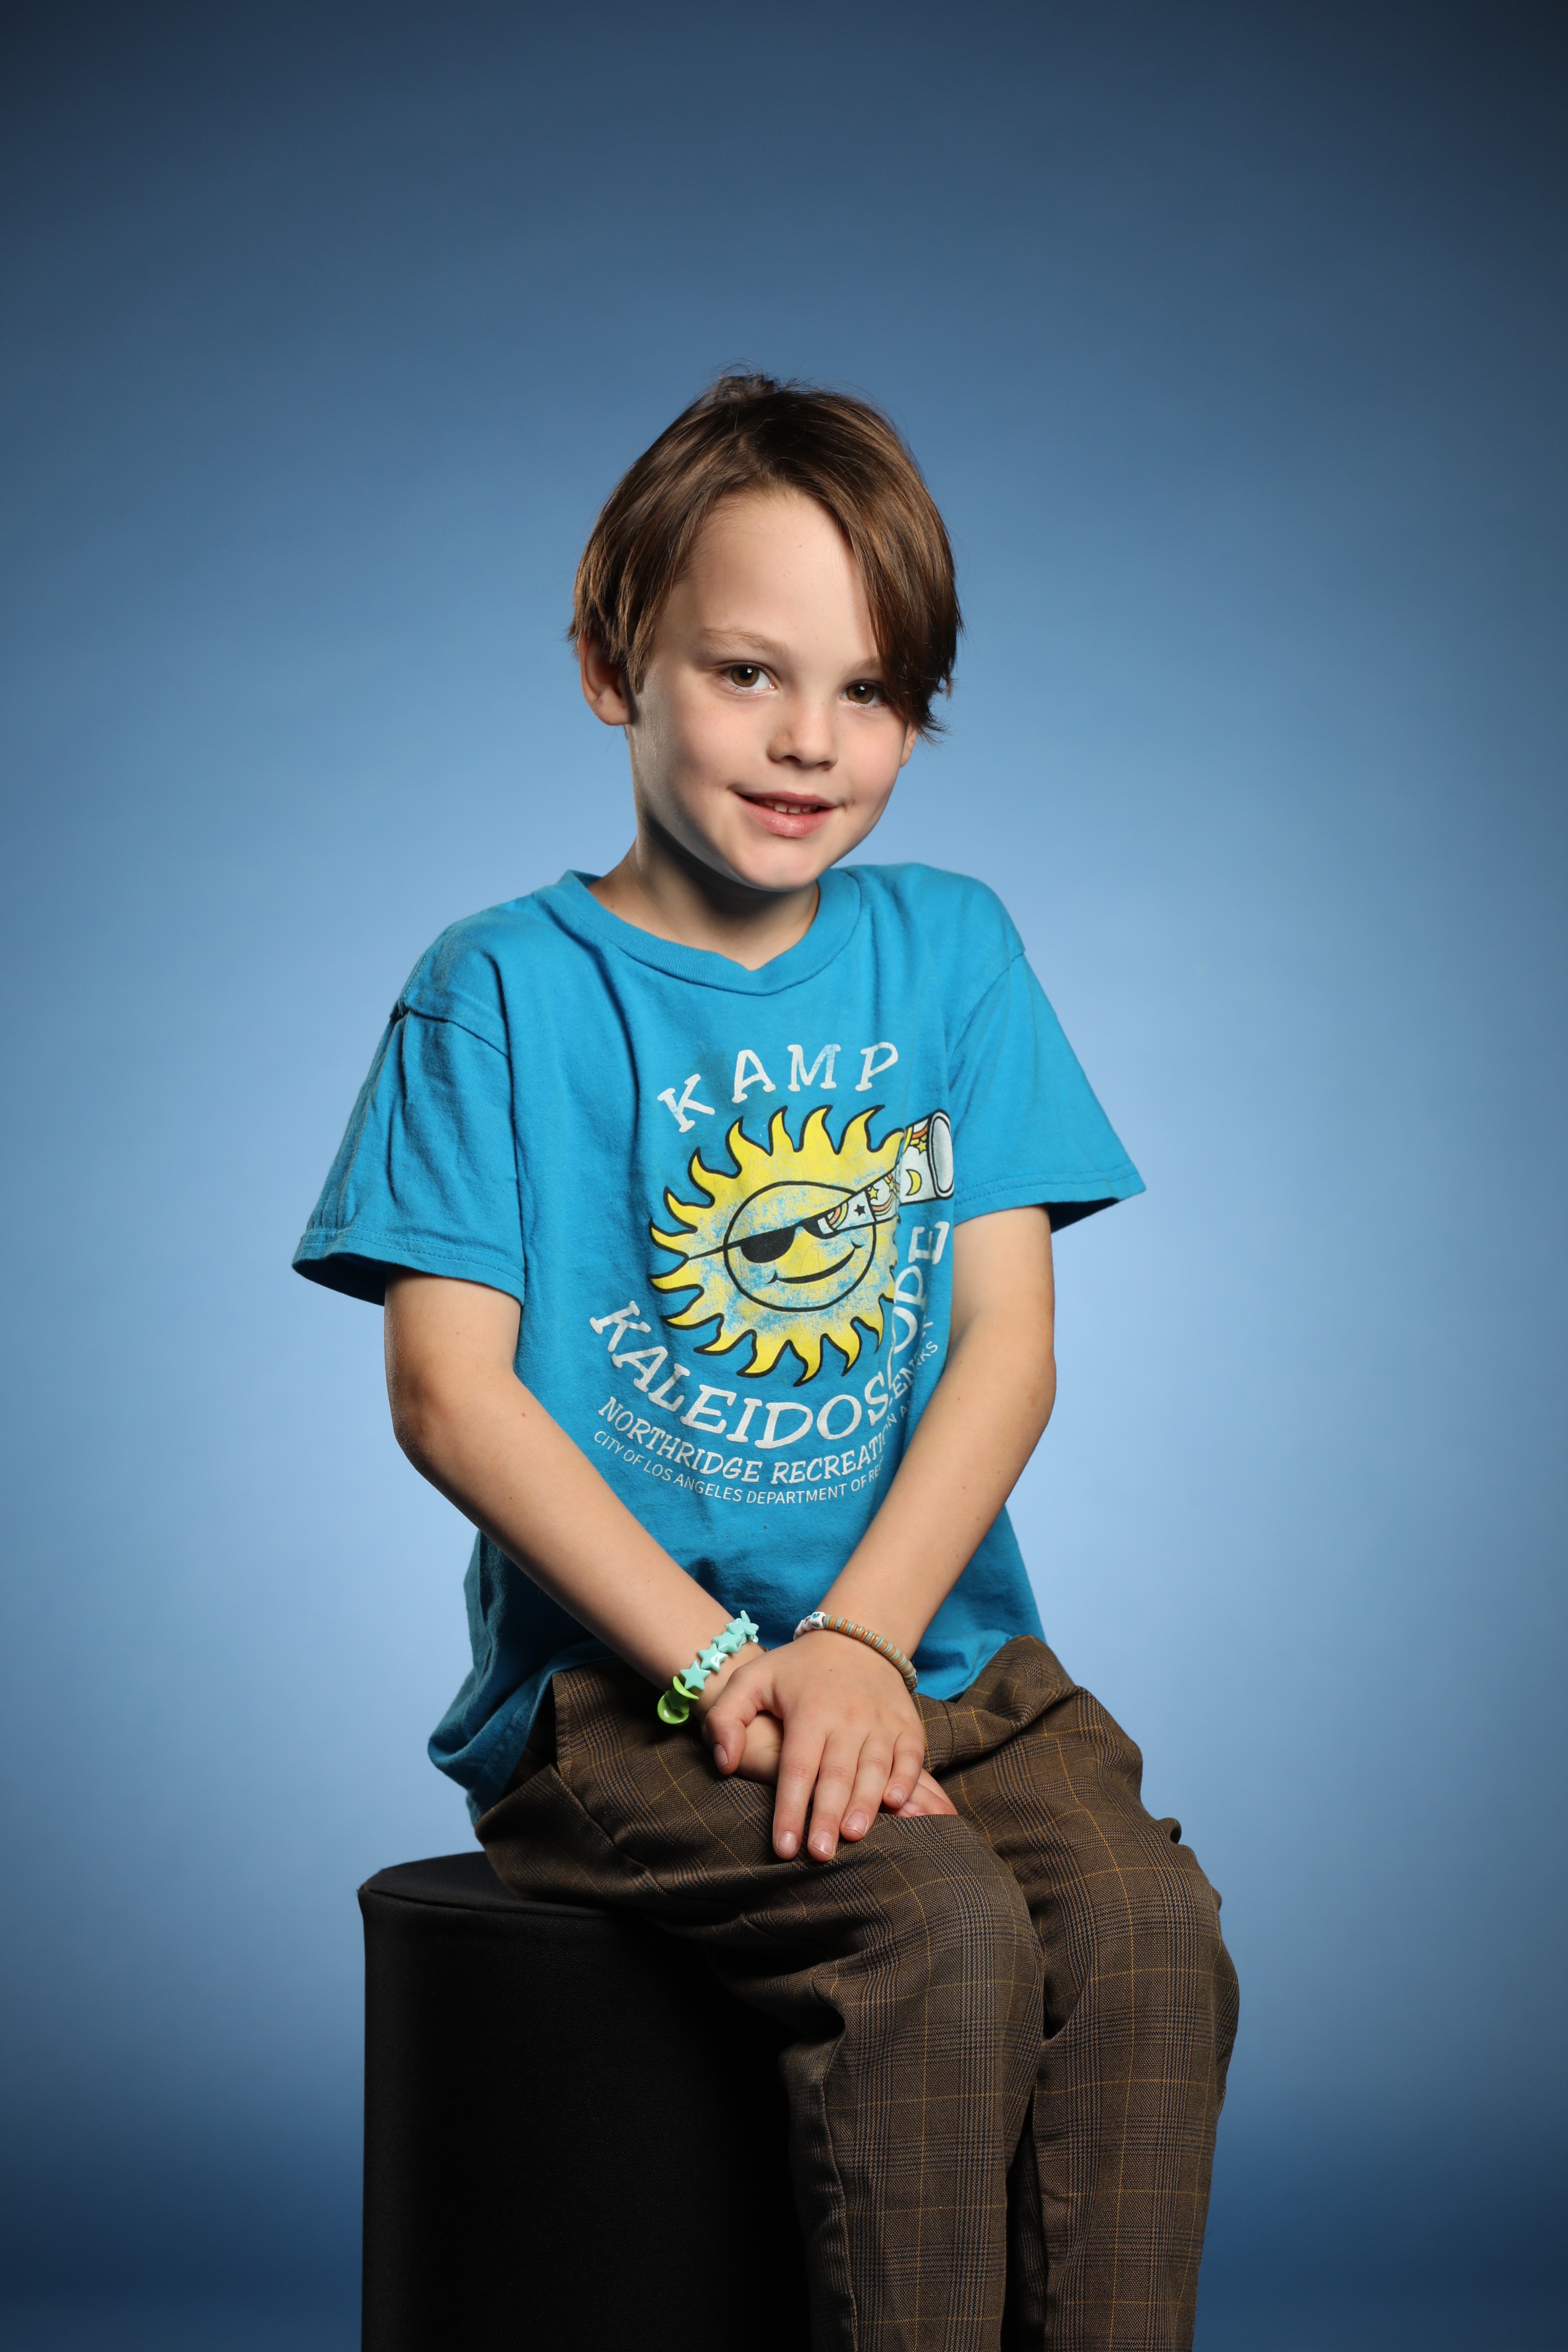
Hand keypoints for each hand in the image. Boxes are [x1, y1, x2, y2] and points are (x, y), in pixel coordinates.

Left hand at [701, 1634, 929, 1861]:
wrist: (855, 1638)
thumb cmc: (795, 1670)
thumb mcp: (751, 1680)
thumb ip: (726, 1719)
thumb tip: (723, 1764)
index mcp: (808, 1711)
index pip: (797, 1767)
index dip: (789, 1809)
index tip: (783, 1849)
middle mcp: (847, 1717)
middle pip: (836, 1774)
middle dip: (827, 1816)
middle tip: (819, 1855)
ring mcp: (881, 1720)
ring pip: (875, 1768)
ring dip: (865, 1803)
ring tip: (853, 1836)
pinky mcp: (907, 1724)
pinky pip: (911, 1755)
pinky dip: (906, 1780)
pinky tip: (897, 1805)